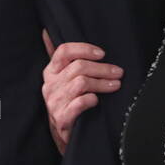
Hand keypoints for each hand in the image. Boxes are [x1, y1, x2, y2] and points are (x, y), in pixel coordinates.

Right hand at [41, 29, 122, 153]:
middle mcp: (50, 85)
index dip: (84, 49)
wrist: (64, 133)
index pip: (64, 51)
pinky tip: (98, 100)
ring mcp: (54, 102)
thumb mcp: (61, 78)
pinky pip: (79, 103)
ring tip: (115, 85)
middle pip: (78, 67)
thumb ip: (60, 58)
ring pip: (81, 83)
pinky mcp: (61, 118)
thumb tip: (46, 31)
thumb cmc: (68, 101)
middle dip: (102, 68)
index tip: (102, 53)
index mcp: (51, 71)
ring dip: (102, 83)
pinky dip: (91, 100)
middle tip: (118, 72)